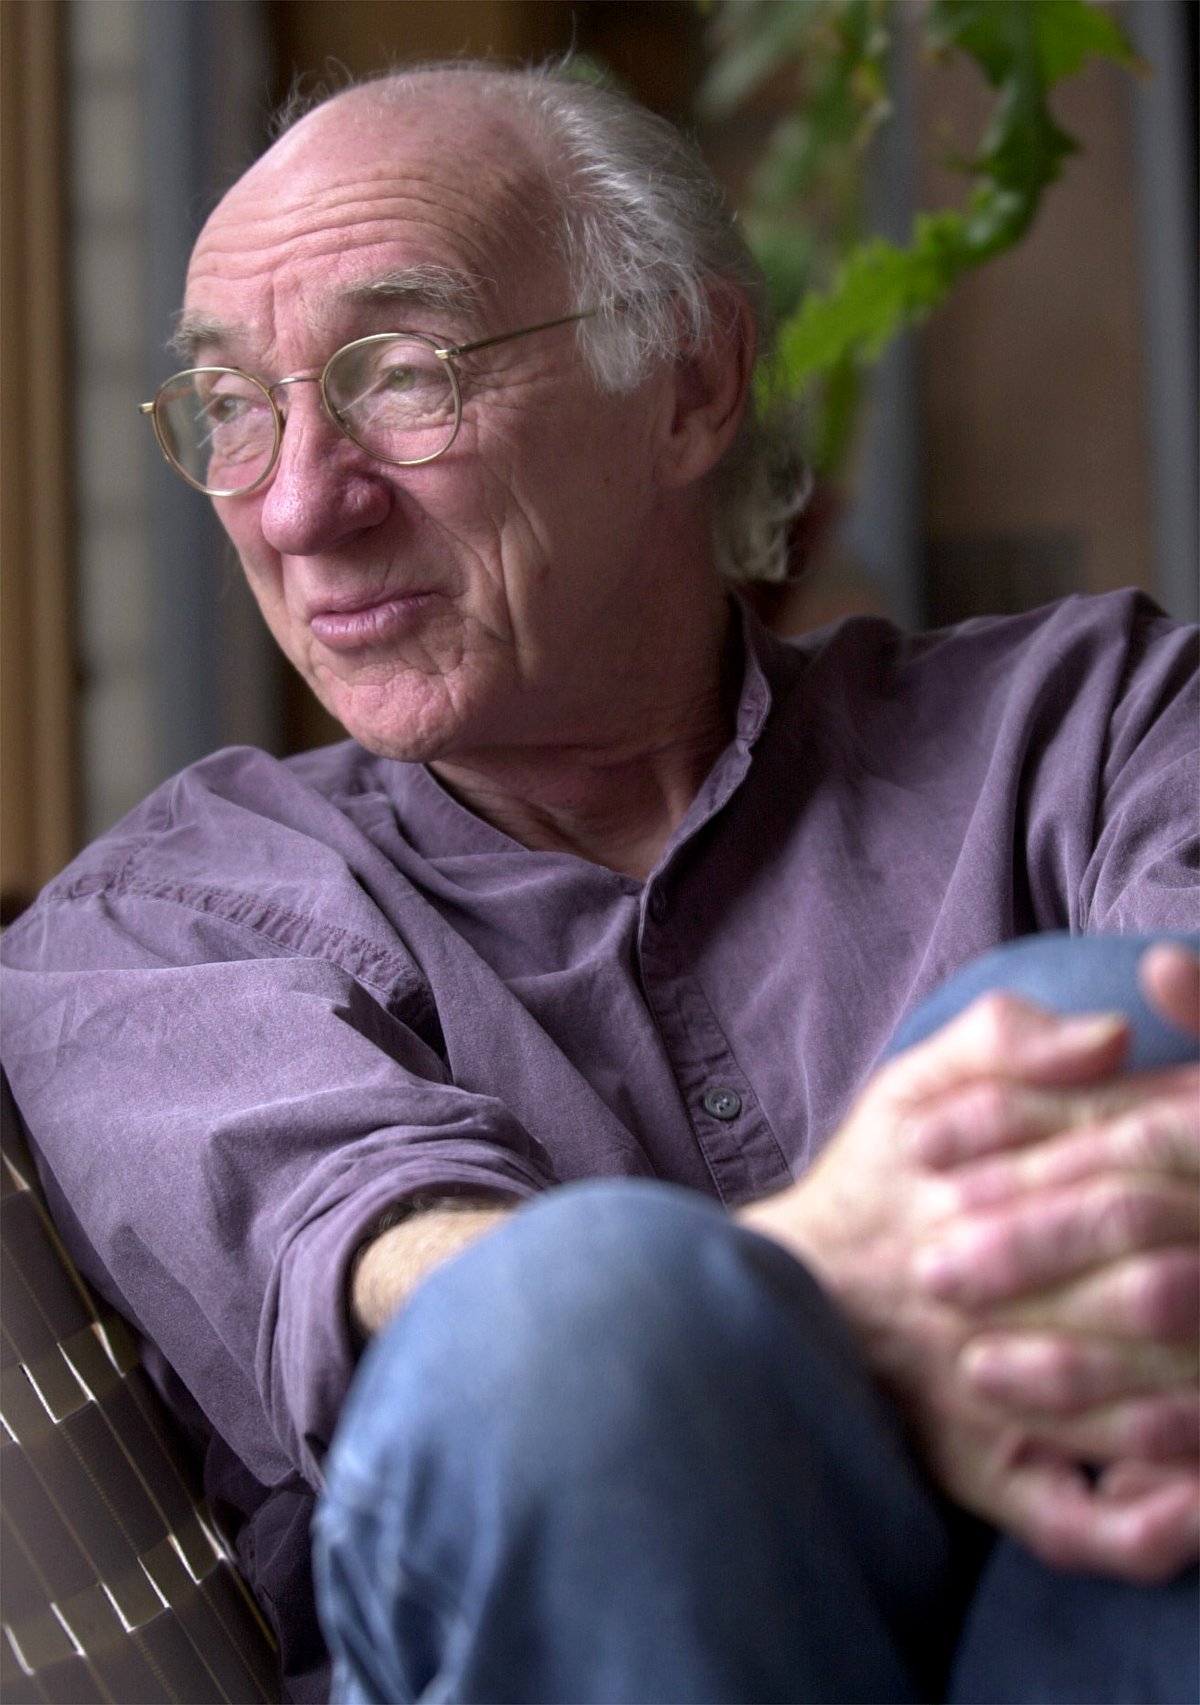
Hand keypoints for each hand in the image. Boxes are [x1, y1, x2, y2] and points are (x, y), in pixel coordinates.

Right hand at [740, 970, 1198, 1577]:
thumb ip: (1004, 1041)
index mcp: (972, 1193)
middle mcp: (980, 1298)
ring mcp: (984, 1400)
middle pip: (1141, 1291)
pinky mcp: (980, 1473)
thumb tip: (1113, 1034)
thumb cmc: (875, 1181)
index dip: (1192, 1153)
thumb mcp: (914, 1085)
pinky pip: (1080, 1522)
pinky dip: (1153, 1523)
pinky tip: (1198, 1501)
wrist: (790, 1292)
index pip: (1121, 1174)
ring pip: (1132, 1416)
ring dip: (1198, 1392)